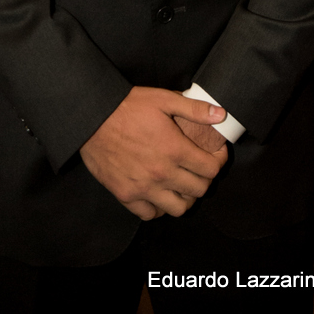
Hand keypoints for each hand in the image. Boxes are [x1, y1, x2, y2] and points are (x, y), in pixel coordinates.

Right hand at [80, 87, 227, 220]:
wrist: (93, 118)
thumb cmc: (129, 107)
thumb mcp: (164, 99)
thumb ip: (195, 109)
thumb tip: (221, 114)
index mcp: (175, 149)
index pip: (211, 170)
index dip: (219, 162)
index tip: (217, 155)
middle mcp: (162, 173)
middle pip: (198, 191)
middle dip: (205, 180)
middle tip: (200, 169)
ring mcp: (143, 188)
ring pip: (178, 209)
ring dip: (185, 197)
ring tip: (182, 184)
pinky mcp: (125, 195)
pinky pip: (150, 214)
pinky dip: (159, 208)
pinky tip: (160, 193)